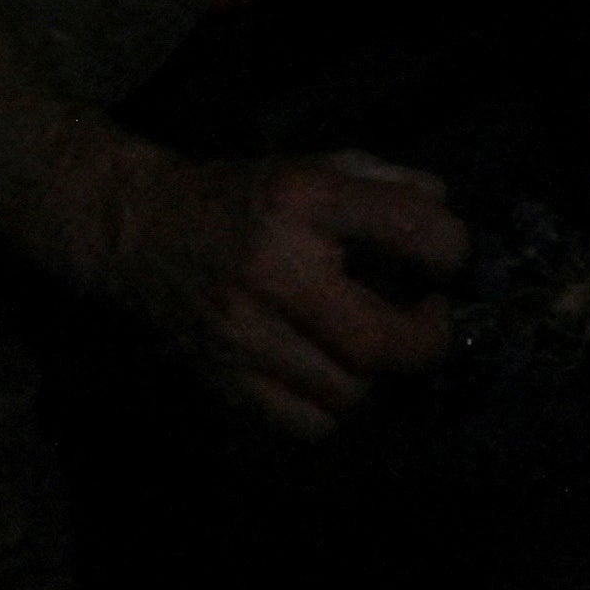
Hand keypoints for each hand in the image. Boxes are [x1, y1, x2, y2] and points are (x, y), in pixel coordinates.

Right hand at [99, 150, 466, 438]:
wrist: (140, 230)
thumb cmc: (244, 197)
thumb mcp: (315, 166)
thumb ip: (388, 185)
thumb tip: (446, 218)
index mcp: (302, 201)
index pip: (405, 227)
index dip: (449, 249)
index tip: (448, 259)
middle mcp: (272, 269)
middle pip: (378, 341)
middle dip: (426, 340)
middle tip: (428, 319)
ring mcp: (242, 332)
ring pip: (346, 392)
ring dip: (376, 374)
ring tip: (371, 345)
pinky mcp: (220, 376)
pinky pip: (303, 422)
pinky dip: (330, 407)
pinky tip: (328, 373)